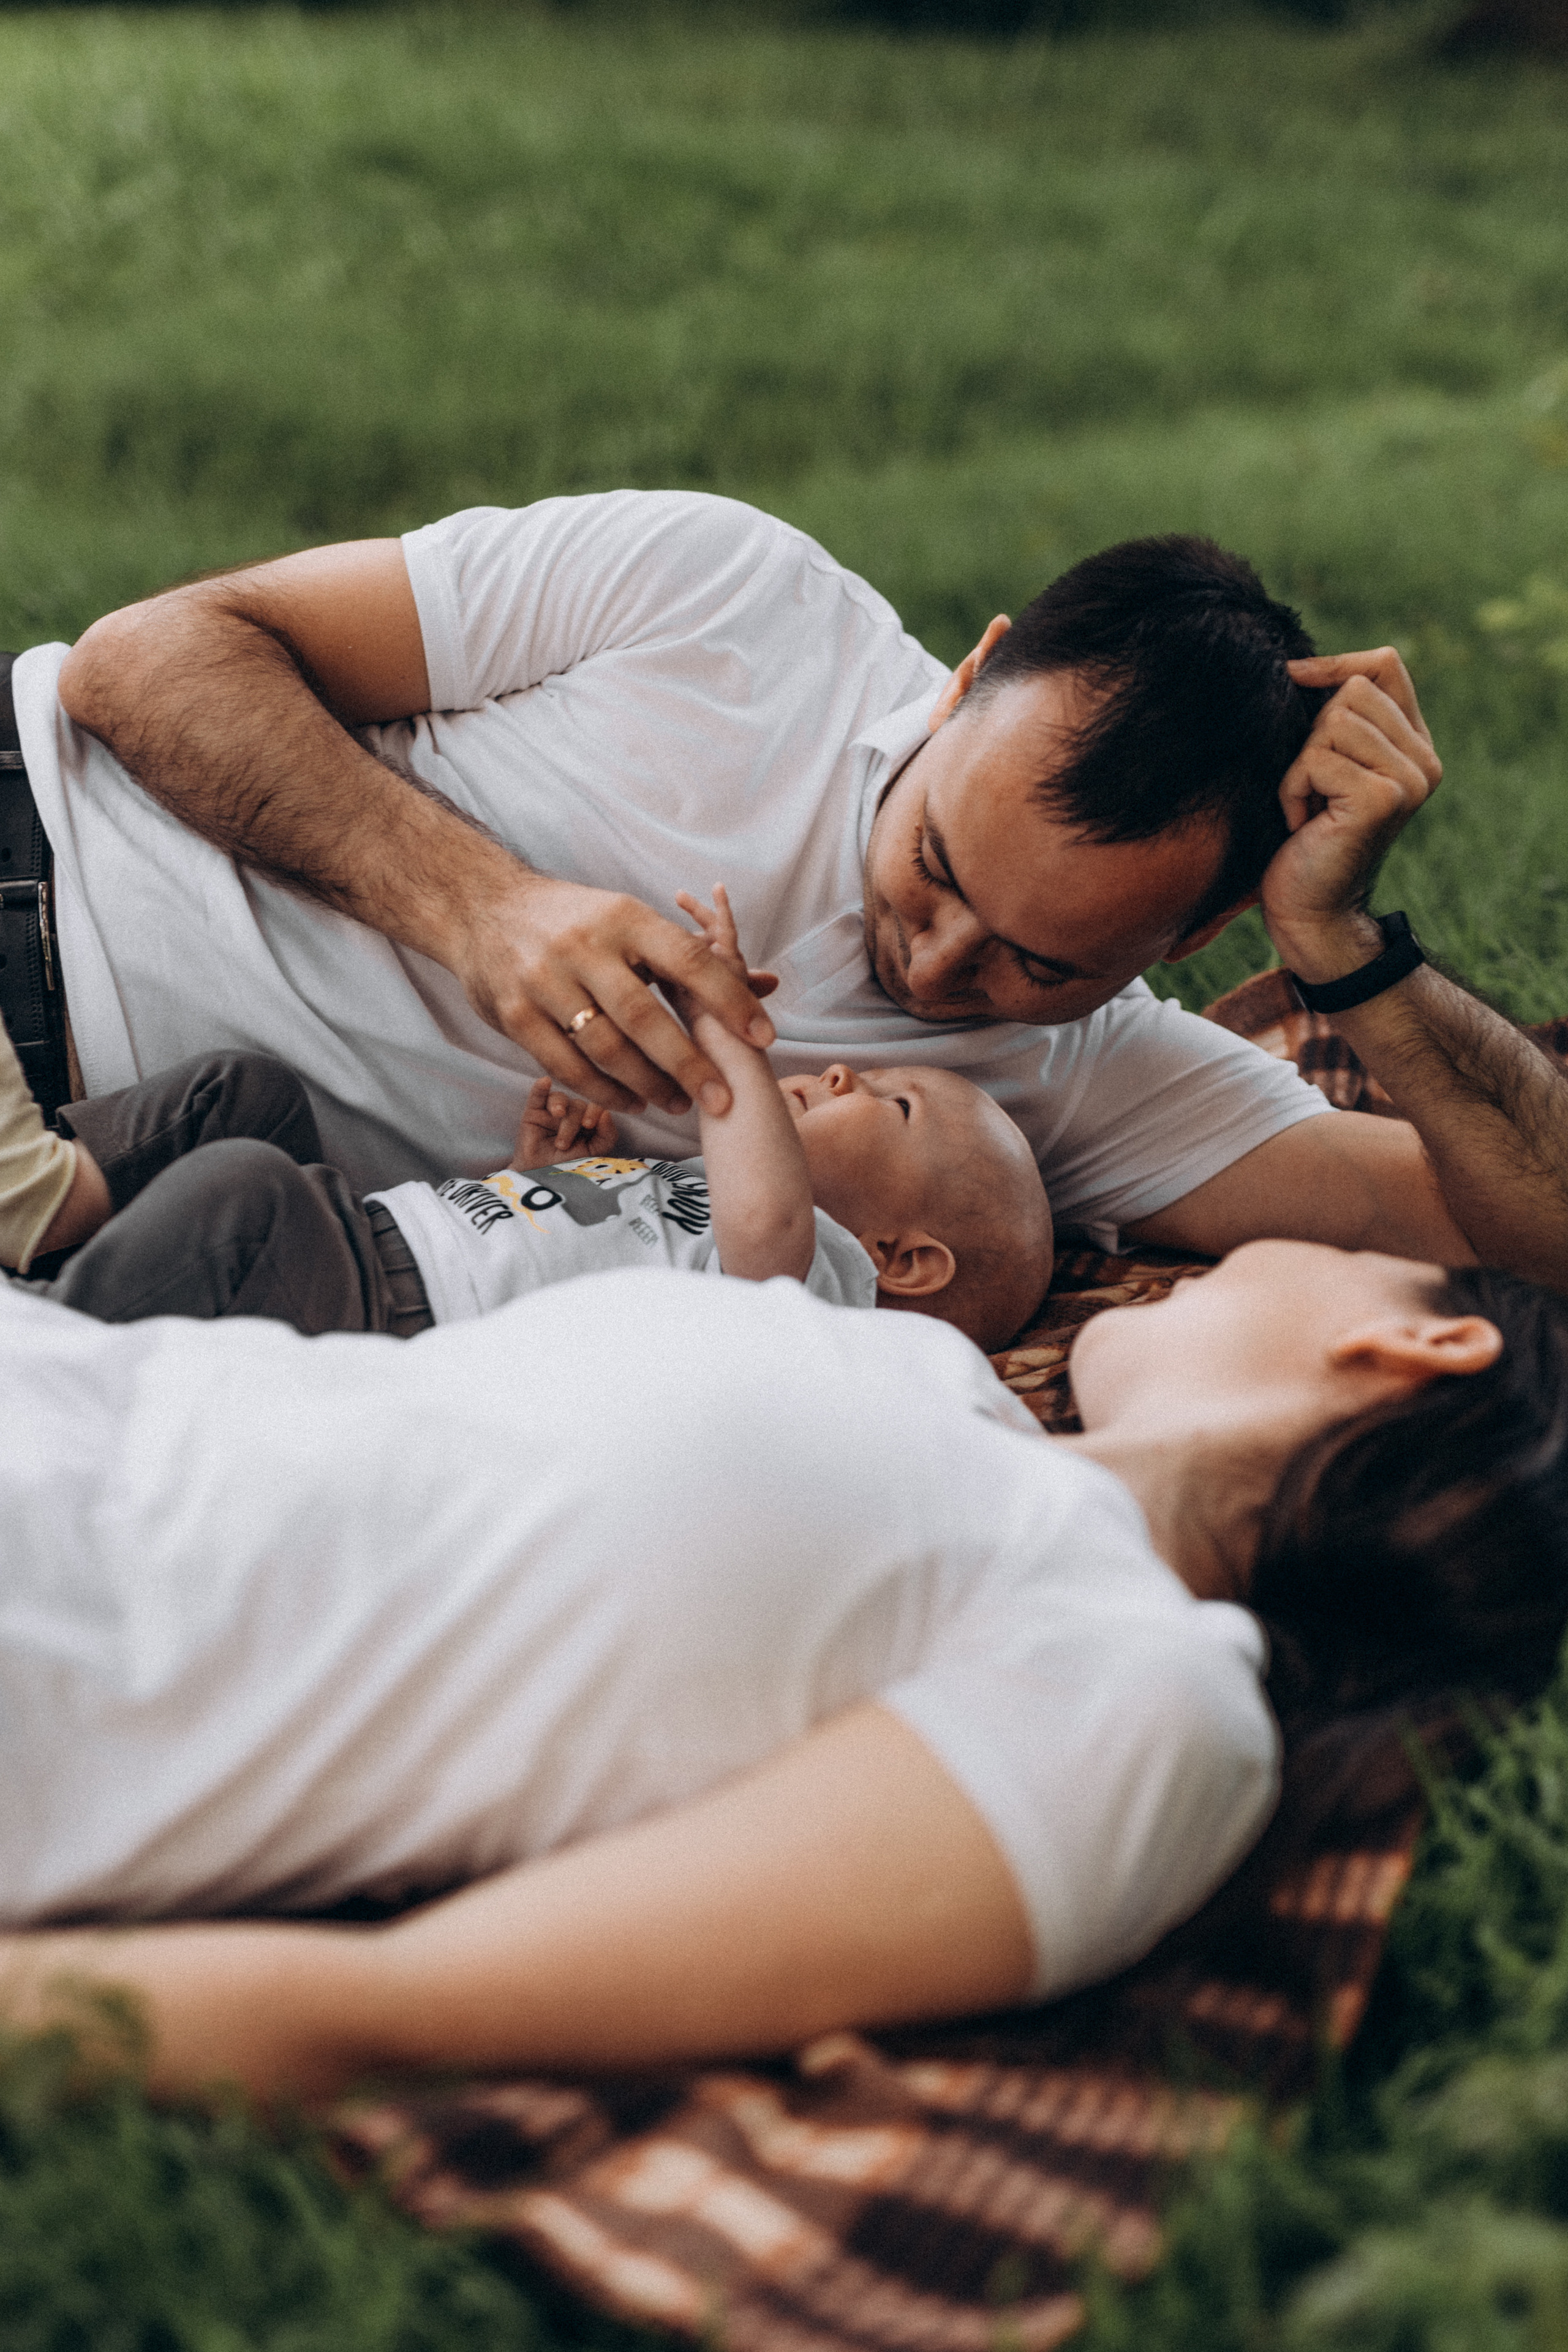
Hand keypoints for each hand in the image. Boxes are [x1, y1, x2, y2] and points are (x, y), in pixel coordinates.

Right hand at [448, 874, 777, 1119]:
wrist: (483, 909)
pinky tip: (631, 1101)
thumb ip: (694, 956)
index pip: (688, 961)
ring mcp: (544, 981)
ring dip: (647, 1083)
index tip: (763, 1037)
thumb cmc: (576, 920)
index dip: (730, 1001)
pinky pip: (566, 1065)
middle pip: (644, 1017)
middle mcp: (584, 948)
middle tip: (722, 1098)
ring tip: (677, 1104)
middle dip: (688, 1063)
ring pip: (605, 1048)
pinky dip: (603, 1090)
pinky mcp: (514, 1014)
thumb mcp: (631, 921)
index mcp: (624, 918)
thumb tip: (769, 984)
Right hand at [512, 1078, 618, 1171]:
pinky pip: (537, 1095)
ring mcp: (552, 1111)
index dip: (594, 1111)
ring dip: (560, 1110)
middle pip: (578, 1104)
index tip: (589, 1125)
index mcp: (589, 1119)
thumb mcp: (593, 1154)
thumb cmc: (568, 1167)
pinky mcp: (533, 1112)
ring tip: (554, 1124)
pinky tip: (545, 1082)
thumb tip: (607, 1113)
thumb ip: (607, 1135)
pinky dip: (540, 1088)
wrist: (541, 1179)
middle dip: (572, 1124)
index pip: (596, 1105)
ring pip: (560, 1098)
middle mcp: (572, 1112)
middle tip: (564, 1145)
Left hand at [1262, 648, 1441, 981]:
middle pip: (1352, 690)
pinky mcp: (1382, 798)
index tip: (1294, 679)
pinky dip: (1293, 789)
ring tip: (1308, 806)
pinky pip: (1316, 759)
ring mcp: (1410, 779)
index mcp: (1415, 745)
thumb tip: (1298, 664)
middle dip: (1311, 733)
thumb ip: (1333, 718)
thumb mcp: (1323, 765)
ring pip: (1332, 722)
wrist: (1310, 911)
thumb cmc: (1305, 838)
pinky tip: (1302, 823)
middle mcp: (1424, 760)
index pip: (1384, 665)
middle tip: (1311, 786)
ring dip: (1299, 766)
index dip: (1335, 664)